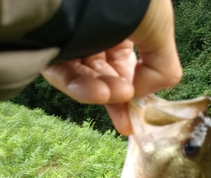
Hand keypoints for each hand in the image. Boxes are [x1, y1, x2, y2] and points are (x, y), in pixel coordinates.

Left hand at [41, 0, 181, 134]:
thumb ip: (161, 69)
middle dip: (117, 99)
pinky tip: (98, 94)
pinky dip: (79, 87)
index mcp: (124, 22)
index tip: (138, 116)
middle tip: (126, 123)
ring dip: (101, 92)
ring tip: (113, 97)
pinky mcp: (49, 43)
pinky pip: (63, 71)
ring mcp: (72, 37)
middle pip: (105, 75)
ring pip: (85, 76)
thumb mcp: (162, 30)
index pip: (126, 65)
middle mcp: (97, 29)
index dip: (135, 89)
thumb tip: (142, 94)